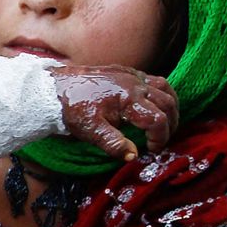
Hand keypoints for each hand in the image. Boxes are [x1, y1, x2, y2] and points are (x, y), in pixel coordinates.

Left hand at [52, 65, 178, 158]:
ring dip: (171, 107)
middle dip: (170, 124)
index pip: (157, 120)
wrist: (55, 88)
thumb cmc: (72, 109)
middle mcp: (135, 84)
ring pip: (165, 89)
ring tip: (167, 123)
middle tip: (163, 140)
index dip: (160, 138)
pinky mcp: (127, 71)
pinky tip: (157, 104)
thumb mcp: (91, 131)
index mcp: (128, 99)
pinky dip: (162, 92)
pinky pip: (154, 79)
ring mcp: (132, 75)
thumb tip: (133, 156)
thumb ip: (113, 144)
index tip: (153, 150)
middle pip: (167, 104)